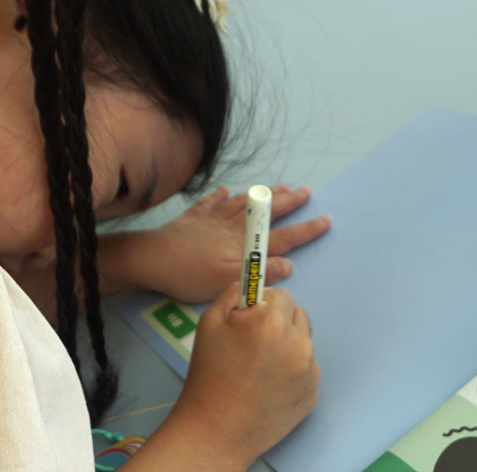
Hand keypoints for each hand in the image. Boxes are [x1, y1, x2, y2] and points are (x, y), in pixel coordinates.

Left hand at [99, 184, 330, 302]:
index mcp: (244, 245)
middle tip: (306, 191)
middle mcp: (231, 227)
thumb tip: (289, 265)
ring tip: (278, 186)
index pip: (282, 237)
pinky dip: (218, 196)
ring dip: (261, 196)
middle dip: (287, 203)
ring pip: (241, 204)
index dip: (305, 230)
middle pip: (264, 213)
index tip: (325, 219)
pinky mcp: (190, 220)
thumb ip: (260, 272)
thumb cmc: (190, 275)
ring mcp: (210, 220)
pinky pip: (208, 203)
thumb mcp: (229, 281)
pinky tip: (225, 189)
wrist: (150, 260)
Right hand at [170, 282, 319, 466]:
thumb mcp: (209, 323)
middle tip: (254, 346)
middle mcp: (299, 345)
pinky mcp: (313, 395)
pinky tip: (268, 389)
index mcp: (274, 323)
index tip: (250, 321)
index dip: (264, 307)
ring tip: (259, 370)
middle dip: (280, 324)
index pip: (283, 297)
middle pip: (299, 318)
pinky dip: (292, 375)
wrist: (216, 432)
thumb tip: (253, 284)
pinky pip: (306, 373)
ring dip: (287, 349)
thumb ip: (234, 294)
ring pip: (303, 346)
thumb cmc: (208, 376)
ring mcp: (310, 373)